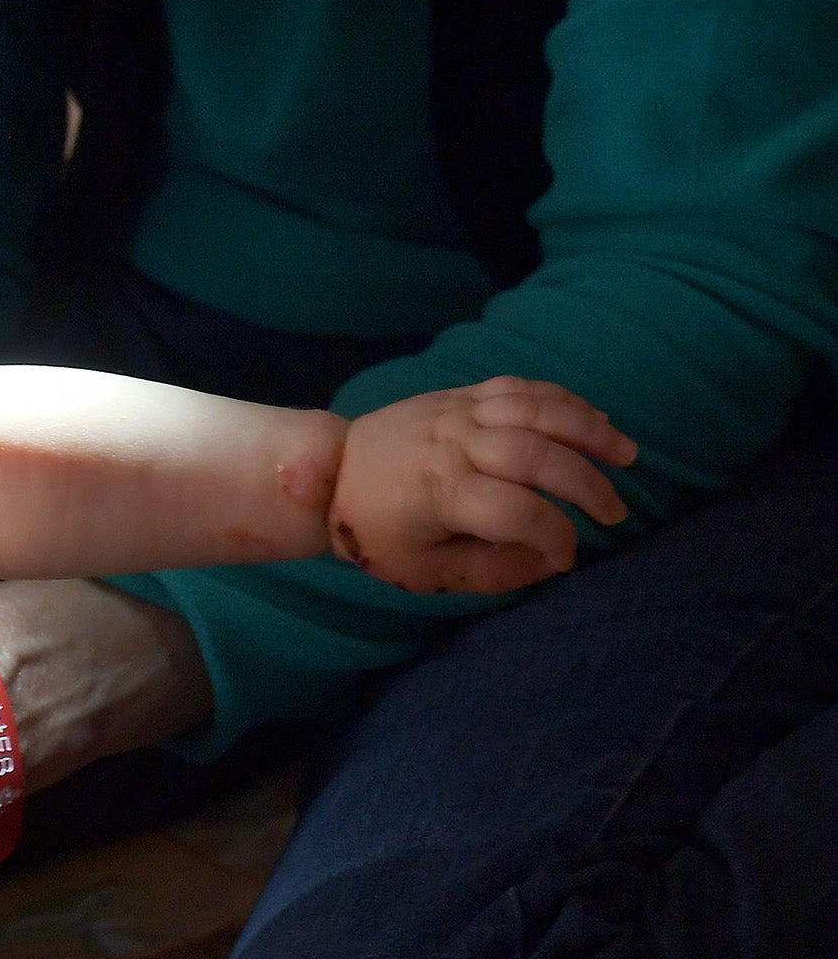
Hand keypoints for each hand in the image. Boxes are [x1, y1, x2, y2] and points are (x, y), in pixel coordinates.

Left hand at [331, 376, 635, 594]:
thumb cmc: (377, 530)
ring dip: (587, 428)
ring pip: (534, 409)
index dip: (555, 537)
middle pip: (536, 455)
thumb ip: (492, 571)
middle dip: (587, 484)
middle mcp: (454, 446)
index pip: (519, 512)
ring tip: (627, 454)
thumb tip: (551, 561)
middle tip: (615, 513)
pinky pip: (517, 386)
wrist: (330, 472)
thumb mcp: (424, 572)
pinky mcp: (457, 395)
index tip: (567, 556)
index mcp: (443, 492)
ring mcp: (457, 413)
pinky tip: (591, 419)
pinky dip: (560, 399)